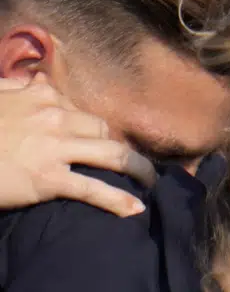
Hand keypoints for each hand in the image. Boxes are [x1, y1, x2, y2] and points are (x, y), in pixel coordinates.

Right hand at [0, 78, 153, 214]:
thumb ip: (18, 88)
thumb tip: (38, 81)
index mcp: (41, 97)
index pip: (83, 112)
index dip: (95, 130)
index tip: (102, 143)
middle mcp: (54, 117)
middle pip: (102, 132)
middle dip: (118, 149)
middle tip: (129, 166)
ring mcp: (54, 148)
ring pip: (113, 156)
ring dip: (138, 170)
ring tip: (149, 182)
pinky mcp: (49, 178)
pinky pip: (94, 189)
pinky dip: (119, 200)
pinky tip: (136, 209)